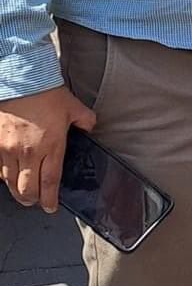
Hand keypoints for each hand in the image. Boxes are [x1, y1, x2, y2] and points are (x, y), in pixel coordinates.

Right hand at [0, 85, 95, 213]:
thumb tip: (89, 126)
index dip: (49, 200)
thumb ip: (85, 120)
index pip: (50, 183)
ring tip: (22, 190)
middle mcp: (28, 152)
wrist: (20, 78)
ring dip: (16, 190)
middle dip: (32, 199)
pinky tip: (7, 174)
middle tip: (35, 200)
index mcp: (51, 147)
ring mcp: (8, 149)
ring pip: (9, 182)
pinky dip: (2, 174)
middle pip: (27, 189)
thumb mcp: (73, 107)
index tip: (50, 207)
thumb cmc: (45, 92)